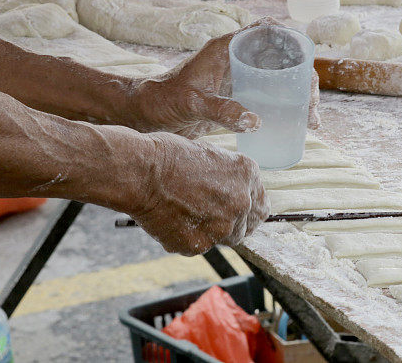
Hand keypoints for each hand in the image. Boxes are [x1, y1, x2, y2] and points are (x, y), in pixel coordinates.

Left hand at [128, 17, 320, 137]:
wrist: (146, 115)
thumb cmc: (162, 100)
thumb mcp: (191, 103)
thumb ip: (220, 110)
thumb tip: (255, 121)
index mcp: (227, 49)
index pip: (265, 32)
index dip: (291, 41)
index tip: (307, 62)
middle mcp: (238, 60)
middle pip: (281, 59)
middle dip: (303, 78)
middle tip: (312, 104)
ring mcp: (240, 80)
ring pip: (280, 80)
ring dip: (299, 95)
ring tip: (311, 119)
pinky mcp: (239, 99)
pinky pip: (270, 99)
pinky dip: (287, 110)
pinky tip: (298, 126)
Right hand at [128, 133, 268, 255]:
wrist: (141, 173)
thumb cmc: (168, 156)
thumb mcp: (211, 156)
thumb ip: (231, 178)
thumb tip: (234, 195)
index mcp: (247, 174)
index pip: (261, 205)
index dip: (248, 209)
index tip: (237, 210)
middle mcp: (241, 202)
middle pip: (246, 226)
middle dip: (231, 222)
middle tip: (210, 215)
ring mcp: (222, 226)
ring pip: (223, 238)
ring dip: (211, 230)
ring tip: (187, 212)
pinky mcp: (199, 244)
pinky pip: (199, 245)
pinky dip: (187, 237)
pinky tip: (173, 219)